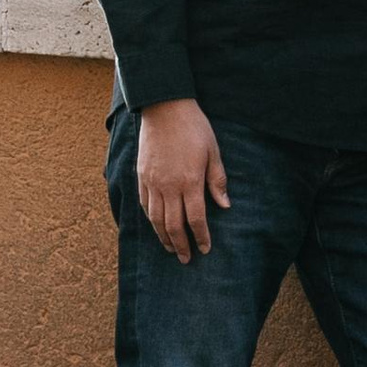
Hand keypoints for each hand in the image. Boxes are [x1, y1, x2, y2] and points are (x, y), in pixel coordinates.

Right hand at [138, 98, 229, 260]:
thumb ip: (217, 180)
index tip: (205, 249)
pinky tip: (157, 226)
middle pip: (173, 225)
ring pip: (156, 219)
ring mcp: (152, 182)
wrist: (164, 107)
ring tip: (171, 249)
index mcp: (189, 181)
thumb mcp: (213, 151)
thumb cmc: (194, 128)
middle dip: (181, 245)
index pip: (195, 219)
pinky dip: (151, 220)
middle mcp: (168, 187)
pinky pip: (144, 205)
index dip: (201, 237)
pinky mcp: (141, 176)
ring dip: (164, 237)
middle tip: (187, 259)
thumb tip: (225, 206)